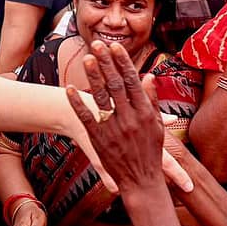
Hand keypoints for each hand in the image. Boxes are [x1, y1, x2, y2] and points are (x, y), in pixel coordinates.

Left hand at [65, 41, 166, 193]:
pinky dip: (77, 103)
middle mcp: (130, 118)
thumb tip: (150, 76)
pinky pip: (86, 117)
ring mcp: (114, 128)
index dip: (123, 63)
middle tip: (97, 44)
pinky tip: (69, 88)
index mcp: (145, 112)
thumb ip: (153, 100)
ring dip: (93, 77)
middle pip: (116, 84)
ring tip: (86, 59)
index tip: (115, 48)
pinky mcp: (99, 139)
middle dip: (106, 63)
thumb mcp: (157, 126)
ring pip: (101, 98)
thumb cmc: (150, 152)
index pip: (132, 81)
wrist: (141, 181)